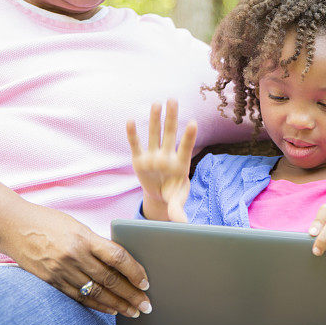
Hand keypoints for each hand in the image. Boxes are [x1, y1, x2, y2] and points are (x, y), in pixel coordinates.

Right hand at [5, 203, 151, 317]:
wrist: (13, 226)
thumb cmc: (49, 222)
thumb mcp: (76, 226)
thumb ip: (96, 243)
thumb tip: (121, 263)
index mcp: (84, 237)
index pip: (117, 257)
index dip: (134, 271)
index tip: (146, 282)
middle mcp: (73, 255)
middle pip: (110, 279)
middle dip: (131, 294)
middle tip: (147, 305)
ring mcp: (61, 270)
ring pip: (96, 292)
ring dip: (118, 304)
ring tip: (133, 312)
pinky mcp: (51, 281)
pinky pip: (79, 297)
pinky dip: (97, 305)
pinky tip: (111, 310)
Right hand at [126, 99, 197, 222]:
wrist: (160, 194)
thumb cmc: (173, 194)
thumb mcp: (176, 202)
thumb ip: (178, 210)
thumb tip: (183, 224)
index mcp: (180, 165)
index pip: (186, 148)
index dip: (188, 137)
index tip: (193, 122)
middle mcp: (166, 156)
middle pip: (169, 134)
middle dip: (171, 118)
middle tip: (173, 100)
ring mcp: (153, 156)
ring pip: (154, 135)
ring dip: (155, 119)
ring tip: (157, 103)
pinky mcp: (139, 159)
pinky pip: (136, 145)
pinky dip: (133, 134)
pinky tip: (132, 121)